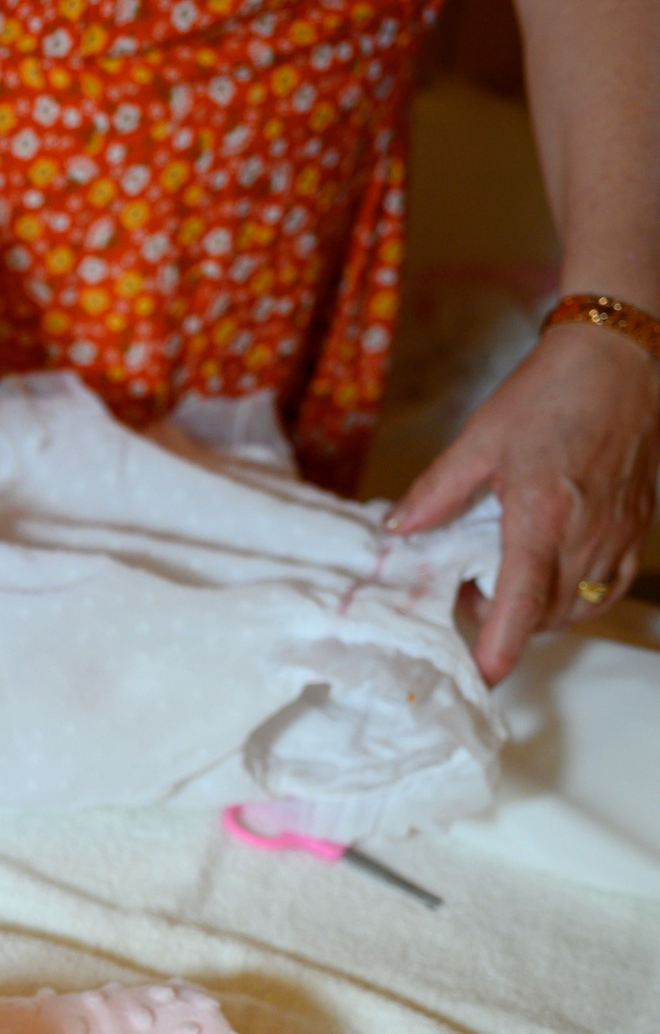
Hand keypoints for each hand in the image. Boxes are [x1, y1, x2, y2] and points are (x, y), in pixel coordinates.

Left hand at [387, 319, 659, 683]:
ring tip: (505, 581)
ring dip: (540, 613)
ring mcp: (618, 534)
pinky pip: (609, 588)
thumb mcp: (479, 440)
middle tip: (468, 592)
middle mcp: (587, 534)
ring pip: (579, 606)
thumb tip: (397, 530)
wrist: (619, 360)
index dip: (502, 643)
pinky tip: (551, 577)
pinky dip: (578, 598)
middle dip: (505, 621)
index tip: (484, 673)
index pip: (523, 599)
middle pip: (547, 613)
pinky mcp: (637, 528)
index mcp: (542, 515)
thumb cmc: (547, 395)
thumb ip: (436, 491)